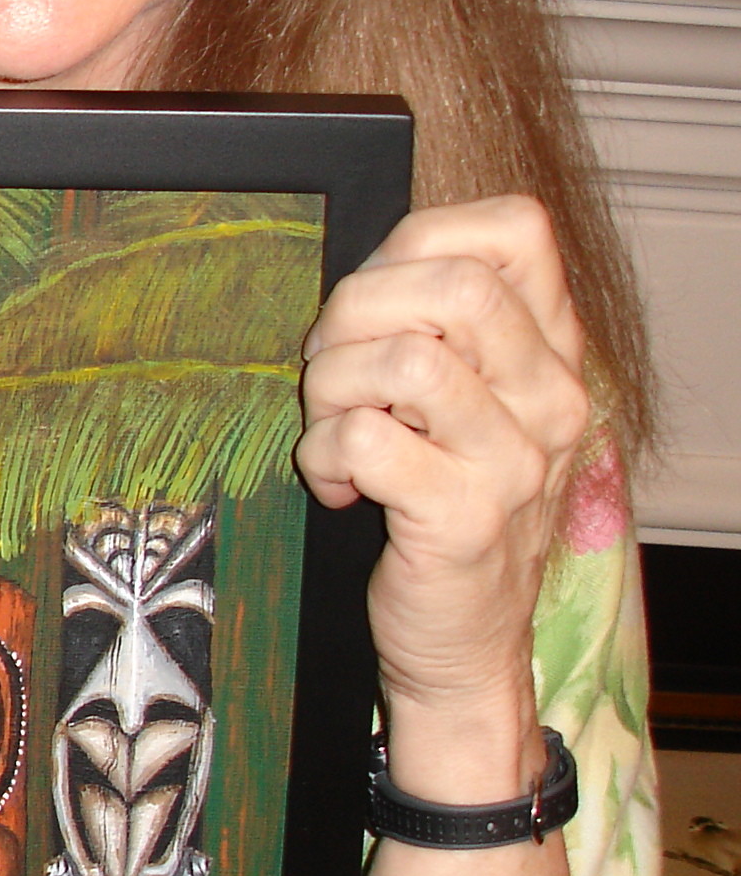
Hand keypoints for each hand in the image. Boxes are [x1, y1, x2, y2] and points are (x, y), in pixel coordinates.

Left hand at [295, 196, 595, 802]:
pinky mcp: (464, 517)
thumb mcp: (449, 402)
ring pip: (404, 358)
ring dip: (332, 388)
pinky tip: (337, 487)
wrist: (459, 645)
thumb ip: (429, 327)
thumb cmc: (432, 506)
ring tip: (332, 433)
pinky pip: (366, 439)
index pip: (514, 230)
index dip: (415, 244)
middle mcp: (550, 397)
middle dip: (353, 314)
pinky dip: (325, 455)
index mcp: (550, 353)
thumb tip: (364, 271)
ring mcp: (515, 460)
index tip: (374, 306)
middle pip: (450, 283)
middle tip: (331, 374)